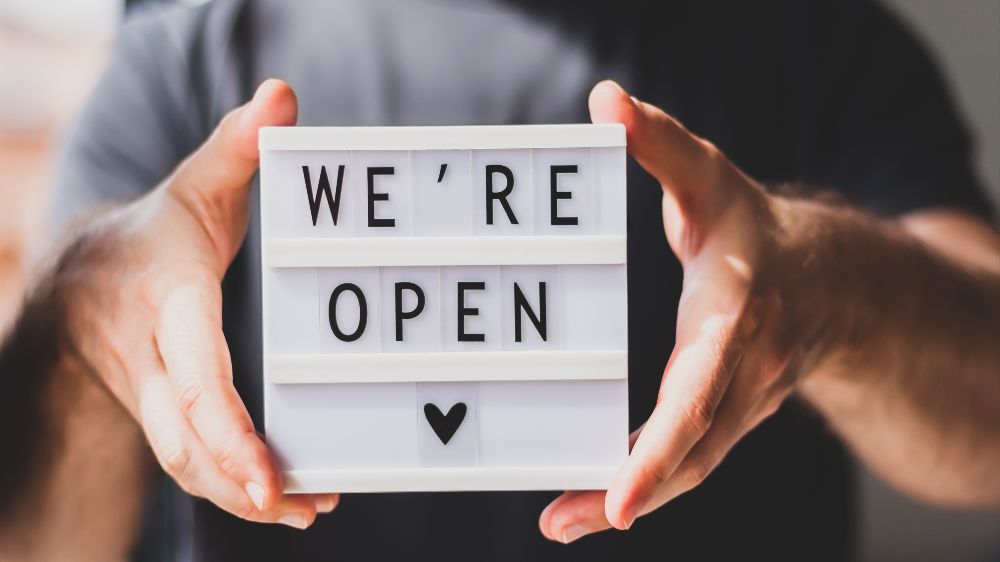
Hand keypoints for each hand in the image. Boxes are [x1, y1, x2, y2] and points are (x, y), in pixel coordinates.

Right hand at [65, 80, 336, 527]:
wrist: (81, 280)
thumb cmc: (154, 232)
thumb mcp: (195, 185)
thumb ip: (239, 147)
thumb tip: (283, 97)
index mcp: (164, 302)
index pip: (191, 372)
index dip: (226, 426)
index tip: (267, 472)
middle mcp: (149, 359)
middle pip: (184, 434)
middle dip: (237, 478)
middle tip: (299, 506)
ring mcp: (148, 395)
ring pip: (185, 460)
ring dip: (241, 495)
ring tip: (306, 510)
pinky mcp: (161, 415)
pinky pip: (190, 461)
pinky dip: (231, 486)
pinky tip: (282, 500)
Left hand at [540, 80, 825, 541]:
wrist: (830, 282)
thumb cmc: (757, 229)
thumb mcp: (711, 178)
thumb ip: (661, 143)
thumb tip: (606, 101)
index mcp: (738, 318)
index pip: (702, 389)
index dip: (665, 442)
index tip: (623, 489)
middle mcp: (741, 373)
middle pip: (693, 447)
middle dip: (633, 488)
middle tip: (562, 519)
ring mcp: (735, 404)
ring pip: (687, 467)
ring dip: (624, 500)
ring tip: (559, 521)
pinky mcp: (722, 417)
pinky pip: (684, 462)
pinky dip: (640, 486)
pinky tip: (586, 504)